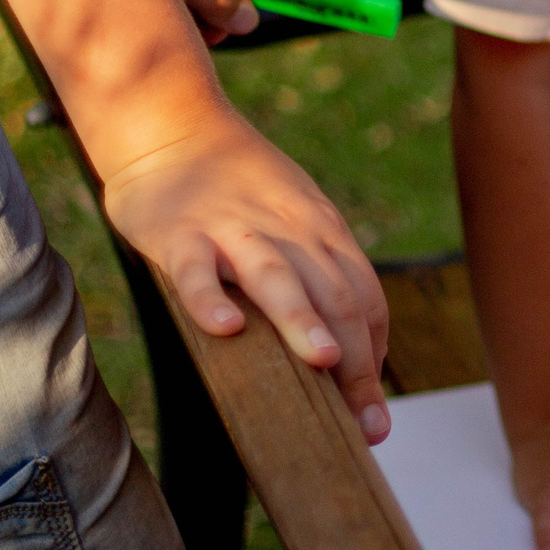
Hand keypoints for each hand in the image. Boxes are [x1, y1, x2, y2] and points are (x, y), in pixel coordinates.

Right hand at [98, 116, 390, 440]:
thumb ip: (317, 274)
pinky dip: (211, 297)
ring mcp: (234, 229)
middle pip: (333, 293)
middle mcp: (289, 229)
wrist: (174, 129)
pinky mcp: (180, 232)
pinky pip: (196, 268)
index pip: (364, 297)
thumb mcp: (293, 221)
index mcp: (322, 231)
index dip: (373, 355)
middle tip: (363, 420)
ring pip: (276, 276)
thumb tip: (340, 355)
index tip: (374, 414)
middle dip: (353, 359)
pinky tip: (225, 329)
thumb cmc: (238, 191)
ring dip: (302, 320)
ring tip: (322, 363)